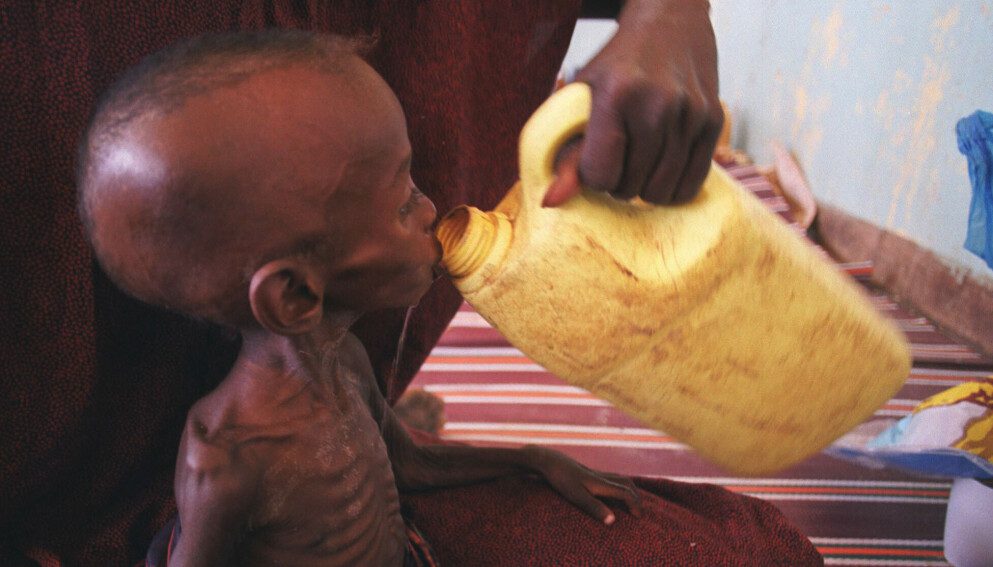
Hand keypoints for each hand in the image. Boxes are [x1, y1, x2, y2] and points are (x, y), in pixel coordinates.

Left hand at [524, 445, 642, 523]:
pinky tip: (608, 491)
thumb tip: (613, 521)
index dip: (635, 504)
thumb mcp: (576, 496)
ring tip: (629, 500)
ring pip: (617, 478)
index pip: (625, 492)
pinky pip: (608, 477)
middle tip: (639, 510)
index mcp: (601, 483)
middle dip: (635, 495)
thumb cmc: (561, 479)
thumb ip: (594, 508)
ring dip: (627, 488)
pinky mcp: (585, 472)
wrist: (548, 460)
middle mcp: (600, 476)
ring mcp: (593, 473)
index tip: (639, 517)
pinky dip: (616, 484)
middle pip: (625, 482)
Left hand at [544, 0, 722, 206]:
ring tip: (638, 164)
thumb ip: (565, 153)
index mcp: (616, 96)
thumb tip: (551, 202)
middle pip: (631, 186)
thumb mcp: (581, 99)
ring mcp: (690, 114)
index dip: (593, 176)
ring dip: (644, 188)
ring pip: (661, 191)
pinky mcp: (713, 121)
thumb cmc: (616, 68)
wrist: (669, 25)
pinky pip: (691, 184)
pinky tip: (661, 169)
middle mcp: (657, 105)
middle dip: (619, 183)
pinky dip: (672, 187)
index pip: (601, 175)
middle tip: (618, 159)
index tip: (594, 159)